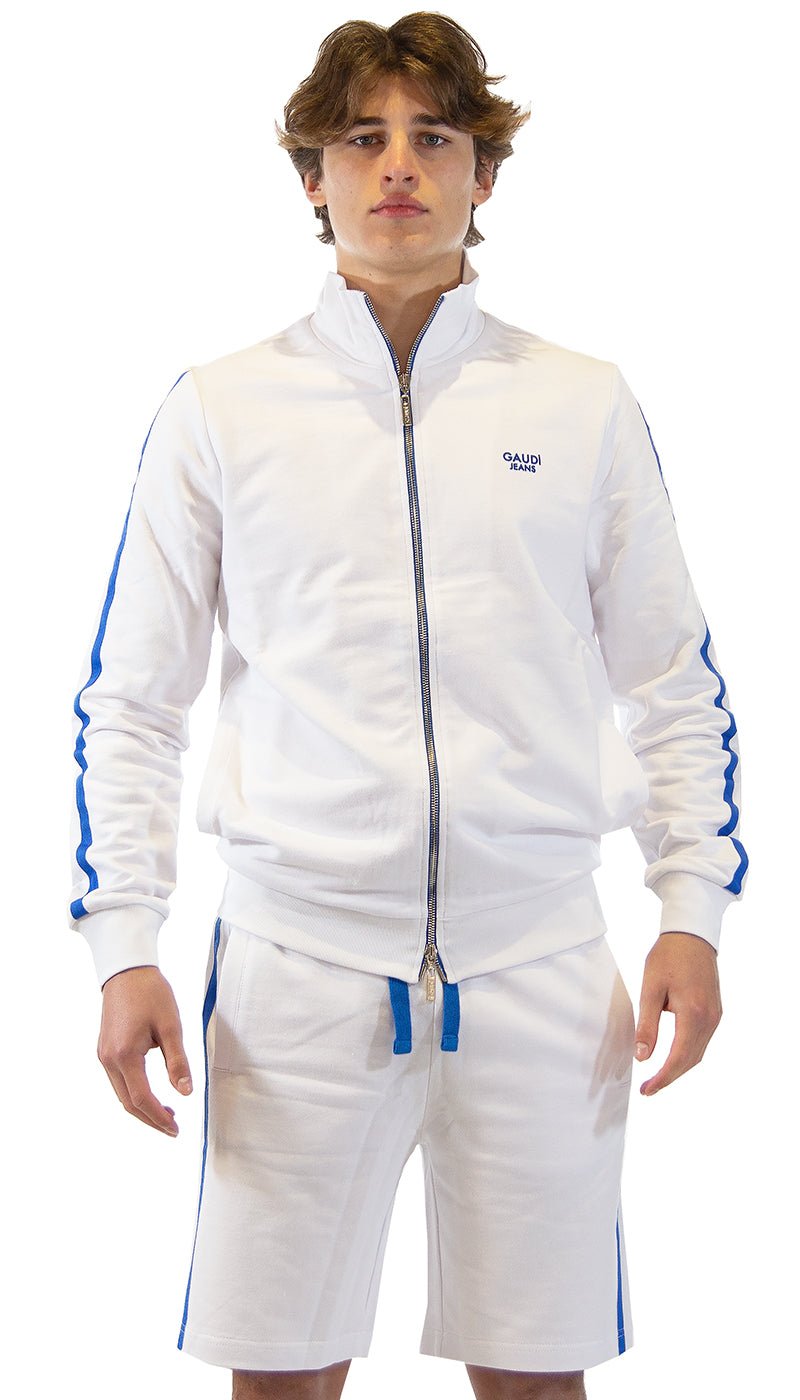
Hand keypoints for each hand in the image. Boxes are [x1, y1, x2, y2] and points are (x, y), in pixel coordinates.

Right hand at [97, 965, 192, 1135]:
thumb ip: (177, 1061)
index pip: (141, 1099)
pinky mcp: (105, 1050)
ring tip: (167, 1114)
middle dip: (150, 1119)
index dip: (159, 1117)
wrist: (127, 971)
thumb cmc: (151, 994)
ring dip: (142, 1108)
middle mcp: (108, 1059)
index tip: (176, 1128)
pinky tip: (152, 1094)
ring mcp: (104, 1055)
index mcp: (124, 1055)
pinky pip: (118, 1081)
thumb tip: (185, 1092)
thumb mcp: (171, 1026)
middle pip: (127, 1103)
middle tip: (173, 1128)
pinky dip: (134, 1093)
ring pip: (121, 1094)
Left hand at [634, 931, 721, 1095]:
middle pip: (691, 1060)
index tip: (647, 1090)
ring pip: (698, 1053)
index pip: (679, 1058)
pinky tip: (673, 1056)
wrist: (692, 935)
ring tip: (657, 1076)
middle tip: (648, 1088)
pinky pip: (702, 1041)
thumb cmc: (668, 957)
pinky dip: (688, 1054)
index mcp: (693, 1014)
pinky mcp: (715, 1011)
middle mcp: (710, 1019)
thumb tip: (643, 1057)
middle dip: (670, 1077)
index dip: (663, 1077)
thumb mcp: (650, 989)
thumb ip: (647, 1025)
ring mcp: (715, 1016)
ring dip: (679, 1067)